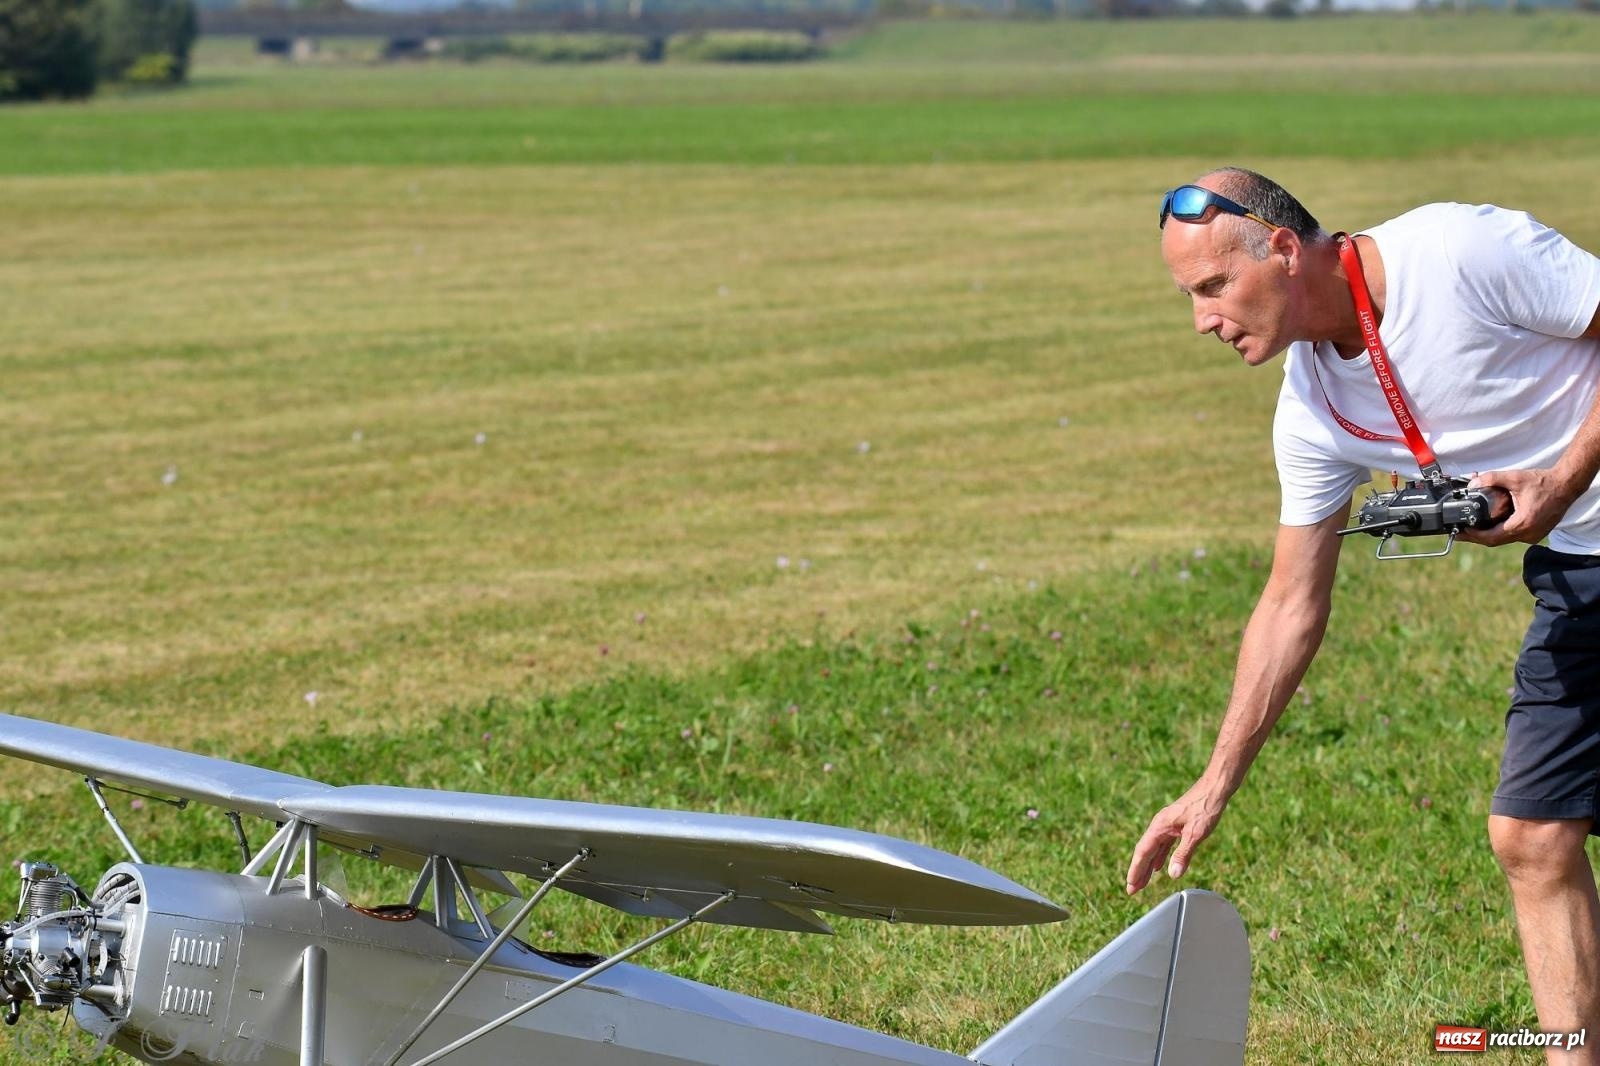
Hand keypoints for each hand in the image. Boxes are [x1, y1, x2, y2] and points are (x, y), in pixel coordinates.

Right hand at [1125, 778, 1229, 894]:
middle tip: (1132, 890)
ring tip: (1142, 882)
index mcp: (1160, 827)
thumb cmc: (1205, 807)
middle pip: (1144, 852)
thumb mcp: (1196, 833)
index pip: (1143, 852)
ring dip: (1147, 867)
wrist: (1215, 789)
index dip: (1136, 870)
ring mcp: (1167, 826)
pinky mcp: (1175, 826)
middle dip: (1138, 871)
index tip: (1131, 886)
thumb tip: (1173, 874)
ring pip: (1153, 850)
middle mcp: (1160, 826)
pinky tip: (1158, 867)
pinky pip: (1162, 846)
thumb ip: (1183, 854)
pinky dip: (1158, 858)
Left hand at [1459, 467, 1579, 546]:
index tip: (1459, 532)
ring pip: (1504, 539)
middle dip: (1476, 537)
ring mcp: (1533, 535)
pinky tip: (1490, 524)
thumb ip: (1491, 479)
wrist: (1566, 485)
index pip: (1491, 537)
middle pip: (1495, 541)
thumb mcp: (1514, 478)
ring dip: (1488, 534)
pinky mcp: (1536, 533)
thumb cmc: (1543, 483)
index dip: (1473, 536)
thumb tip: (1473, 483)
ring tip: (1471, 527)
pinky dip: (1500, 531)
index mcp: (1522, 524)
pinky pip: (1513, 536)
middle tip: (1460, 532)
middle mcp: (1528, 534)